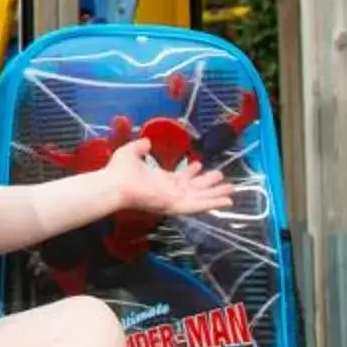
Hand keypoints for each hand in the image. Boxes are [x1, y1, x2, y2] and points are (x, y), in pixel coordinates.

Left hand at [107, 139, 234, 219]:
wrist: (114, 184)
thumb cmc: (119, 171)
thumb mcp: (131, 153)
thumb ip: (140, 147)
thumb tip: (146, 141)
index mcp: (161, 180)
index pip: (181, 177)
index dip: (192, 172)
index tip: (201, 165)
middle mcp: (170, 190)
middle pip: (195, 188)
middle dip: (209, 184)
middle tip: (224, 178)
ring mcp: (174, 199)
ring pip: (200, 197)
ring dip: (216, 194)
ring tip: (232, 191)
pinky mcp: (176, 205)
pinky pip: (198, 205)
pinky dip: (213, 203)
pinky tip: (226, 201)